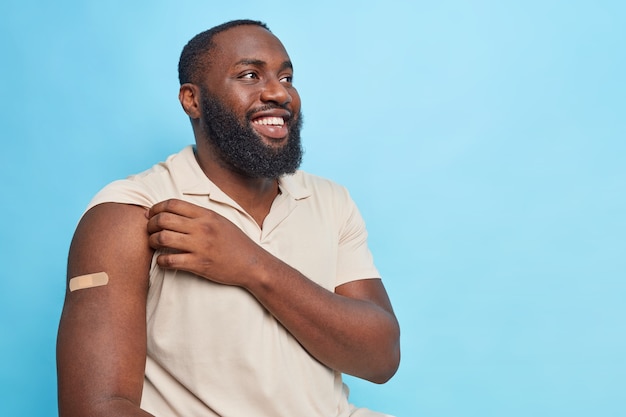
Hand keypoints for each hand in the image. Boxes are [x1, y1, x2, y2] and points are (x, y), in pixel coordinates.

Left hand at [146, 199, 265, 286]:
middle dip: (150, 224)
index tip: (151, 214)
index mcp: (207, 215)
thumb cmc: (236, 242)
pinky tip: (162, 261)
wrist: (252, 263)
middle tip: (149, 230)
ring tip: (154, 244)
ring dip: (153, 241)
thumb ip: (200, 215)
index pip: (173, 204)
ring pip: (163, 238)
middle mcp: (202, 228)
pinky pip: (170, 260)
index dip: (156, 207)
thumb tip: (175, 212)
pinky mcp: (199, 264)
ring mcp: (200, 246)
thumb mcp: (220, 221)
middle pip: (164, 219)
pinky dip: (161, 261)